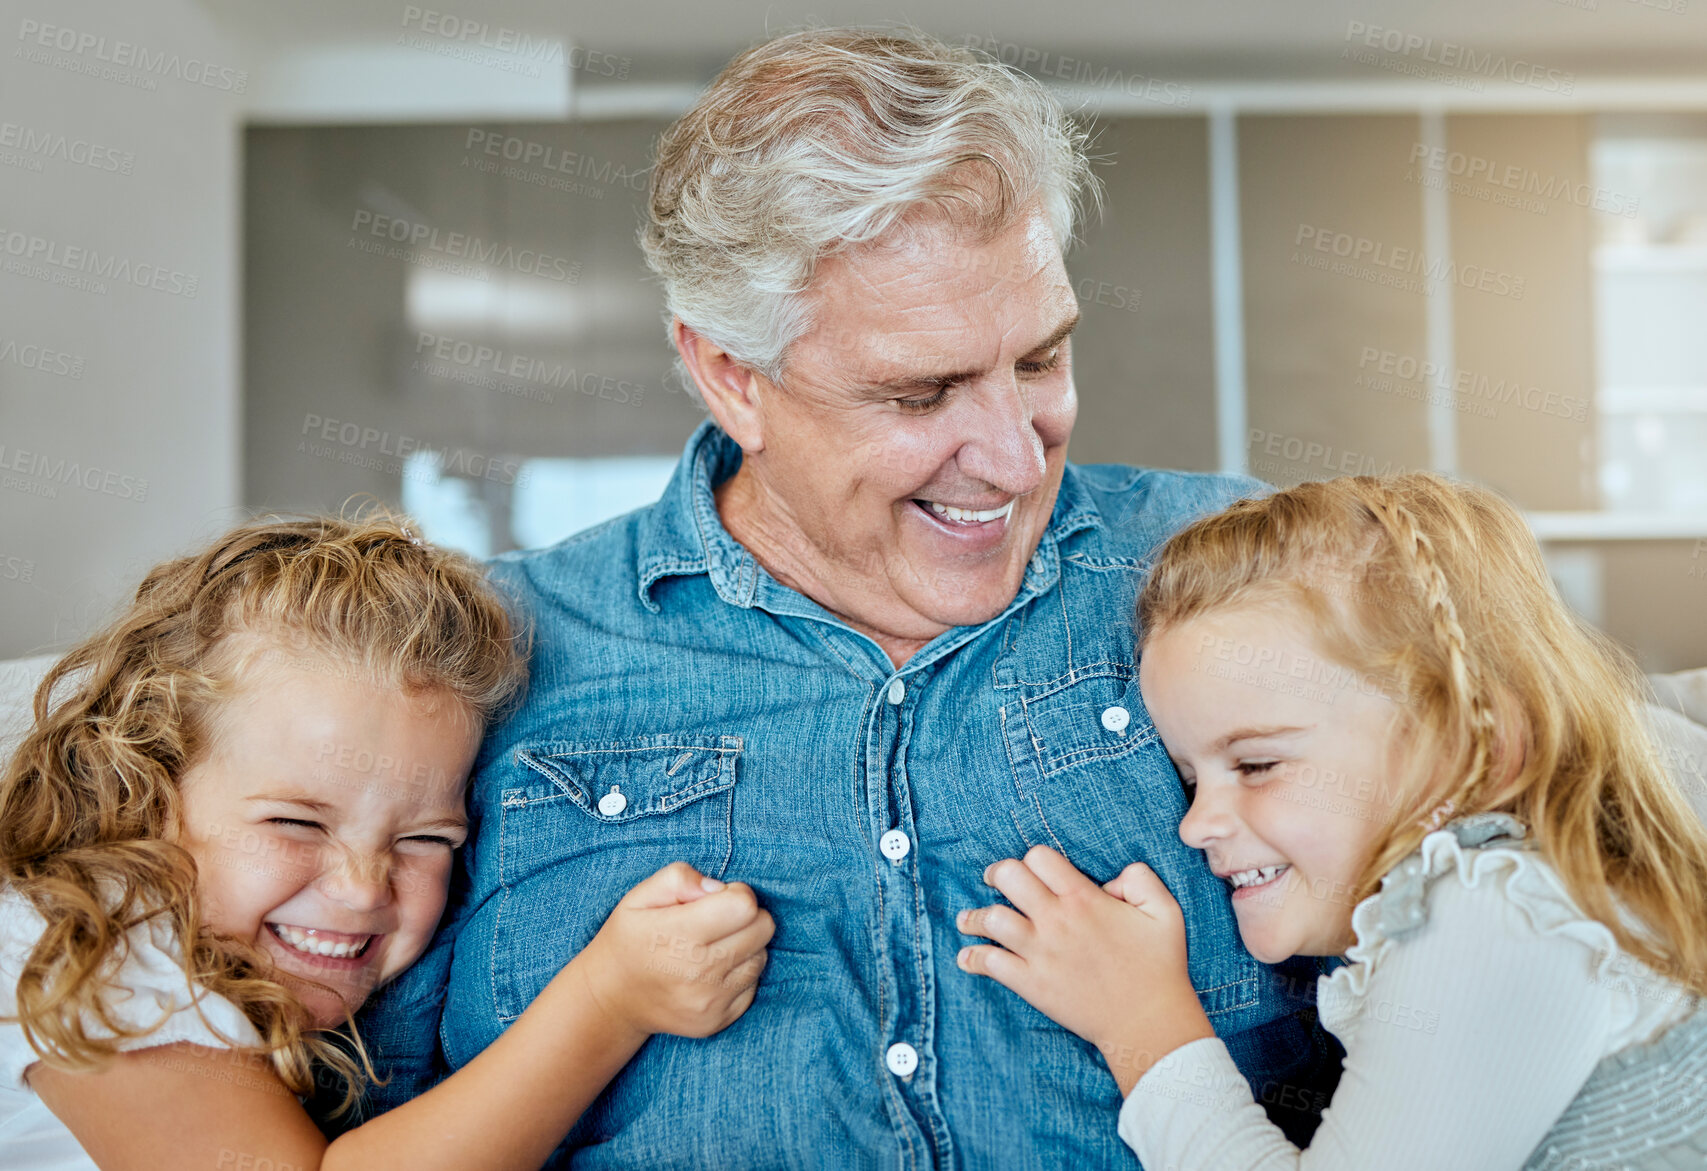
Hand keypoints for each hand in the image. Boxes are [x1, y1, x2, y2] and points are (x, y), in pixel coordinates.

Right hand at [572, 861, 772, 1042]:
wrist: (612, 998)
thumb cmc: (630, 938)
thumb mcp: (639, 896)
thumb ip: (679, 878)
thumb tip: (717, 888)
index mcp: (678, 936)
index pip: (744, 905)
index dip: (736, 893)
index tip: (717, 899)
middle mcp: (698, 973)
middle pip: (763, 929)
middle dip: (747, 916)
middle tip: (718, 920)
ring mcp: (710, 1002)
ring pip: (761, 956)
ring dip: (746, 946)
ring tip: (713, 946)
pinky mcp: (718, 1021)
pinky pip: (753, 985)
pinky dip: (740, 974)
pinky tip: (711, 971)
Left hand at [956, 845, 1211, 1094]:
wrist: (1149, 1022)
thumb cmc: (1159, 966)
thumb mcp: (1165, 911)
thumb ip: (1141, 879)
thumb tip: (1112, 878)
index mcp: (1084, 898)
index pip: (1039, 858)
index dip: (1032, 859)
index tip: (1028, 870)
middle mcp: (1056, 920)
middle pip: (1008, 878)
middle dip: (996, 875)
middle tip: (994, 882)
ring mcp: (1040, 952)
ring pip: (991, 919)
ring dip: (975, 917)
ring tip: (968, 920)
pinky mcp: (1031, 983)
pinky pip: (991, 964)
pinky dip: (973, 959)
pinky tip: (967, 957)